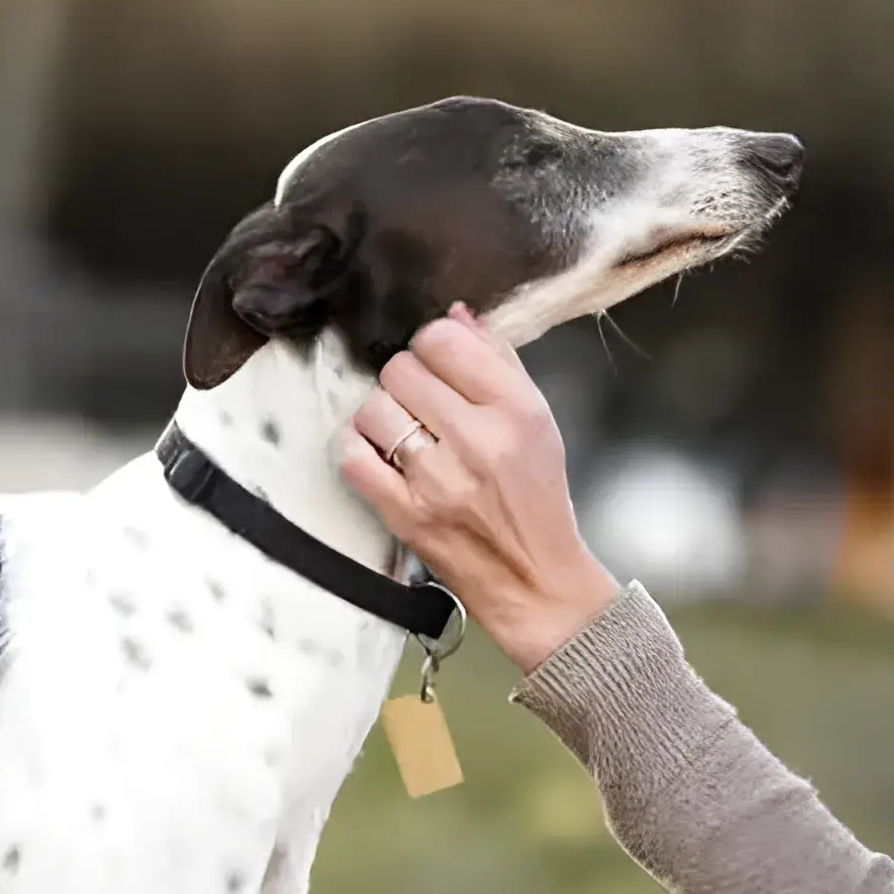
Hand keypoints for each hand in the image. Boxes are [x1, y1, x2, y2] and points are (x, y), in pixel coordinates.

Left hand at [338, 302, 623, 672]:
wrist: (535, 579)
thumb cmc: (537, 497)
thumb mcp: (539, 420)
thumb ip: (497, 361)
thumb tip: (454, 314)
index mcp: (516, 409)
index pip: (443, 340)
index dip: (433, 346)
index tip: (438, 366)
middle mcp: (478, 440)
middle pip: (401, 369)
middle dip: (406, 381)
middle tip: (421, 405)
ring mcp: (438, 480)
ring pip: (374, 408)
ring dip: (382, 416)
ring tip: (403, 434)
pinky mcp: (405, 515)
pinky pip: (354, 457)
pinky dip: (358, 449)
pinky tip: (379, 455)